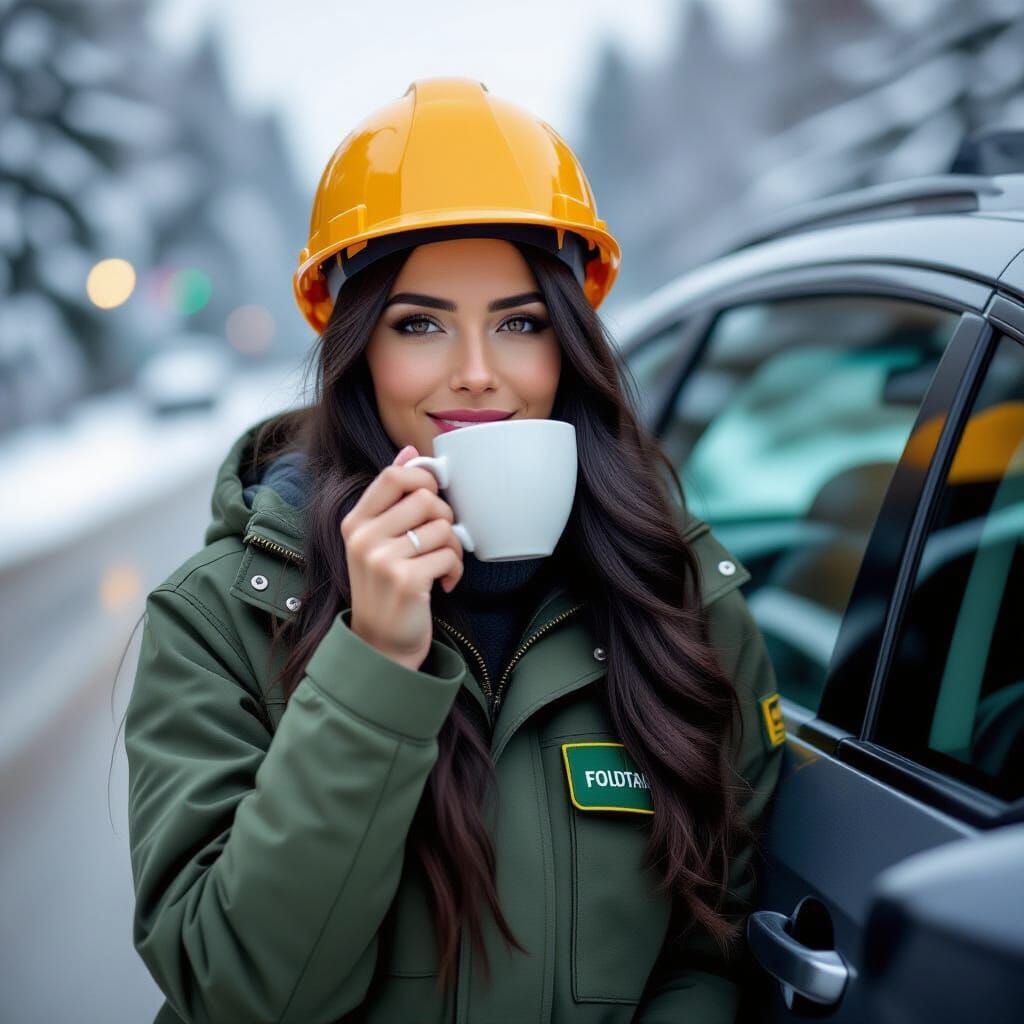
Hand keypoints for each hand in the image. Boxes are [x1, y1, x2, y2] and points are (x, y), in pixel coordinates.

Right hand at [341, 445, 464, 671]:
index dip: (424, 479)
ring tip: (442, 564)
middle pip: (425, 499)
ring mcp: (382, 560)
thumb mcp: (378, 541)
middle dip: (445, 517)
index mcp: (356, 523)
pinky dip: (455, 569)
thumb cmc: (385, 588)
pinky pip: (449, 555)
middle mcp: (364, 539)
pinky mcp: (406, 580)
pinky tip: (444, 582)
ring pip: (442, 527)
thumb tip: (410, 452)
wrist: (381, 645)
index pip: (394, 476)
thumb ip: (392, 498)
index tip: (434, 497)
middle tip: (441, 539)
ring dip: (453, 547)